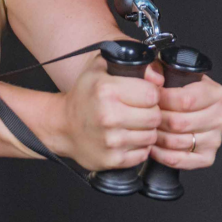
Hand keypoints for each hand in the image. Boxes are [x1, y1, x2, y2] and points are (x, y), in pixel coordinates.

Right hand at [56, 53, 161, 170]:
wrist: (63, 126)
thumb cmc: (84, 96)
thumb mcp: (99, 69)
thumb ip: (128, 63)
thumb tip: (158, 76)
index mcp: (105, 90)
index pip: (152, 94)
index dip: (150, 94)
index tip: (142, 95)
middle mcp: (108, 115)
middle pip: (155, 116)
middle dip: (150, 113)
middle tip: (137, 110)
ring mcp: (111, 140)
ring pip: (151, 136)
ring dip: (144, 130)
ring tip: (130, 124)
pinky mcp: (113, 159)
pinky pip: (143, 154)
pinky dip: (138, 147)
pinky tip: (125, 138)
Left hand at [149, 63, 221, 169]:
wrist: (184, 104)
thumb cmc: (175, 87)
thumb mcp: (167, 69)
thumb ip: (156, 68)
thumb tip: (153, 78)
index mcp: (215, 93)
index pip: (186, 100)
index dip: (162, 100)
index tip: (148, 98)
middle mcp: (220, 117)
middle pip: (181, 123)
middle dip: (157, 119)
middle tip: (143, 115)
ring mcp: (216, 139)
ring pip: (179, 142)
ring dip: (157, 136)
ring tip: (145, 128)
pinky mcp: (207, 156)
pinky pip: (182, 160)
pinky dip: (162, 154)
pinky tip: (152, 146)